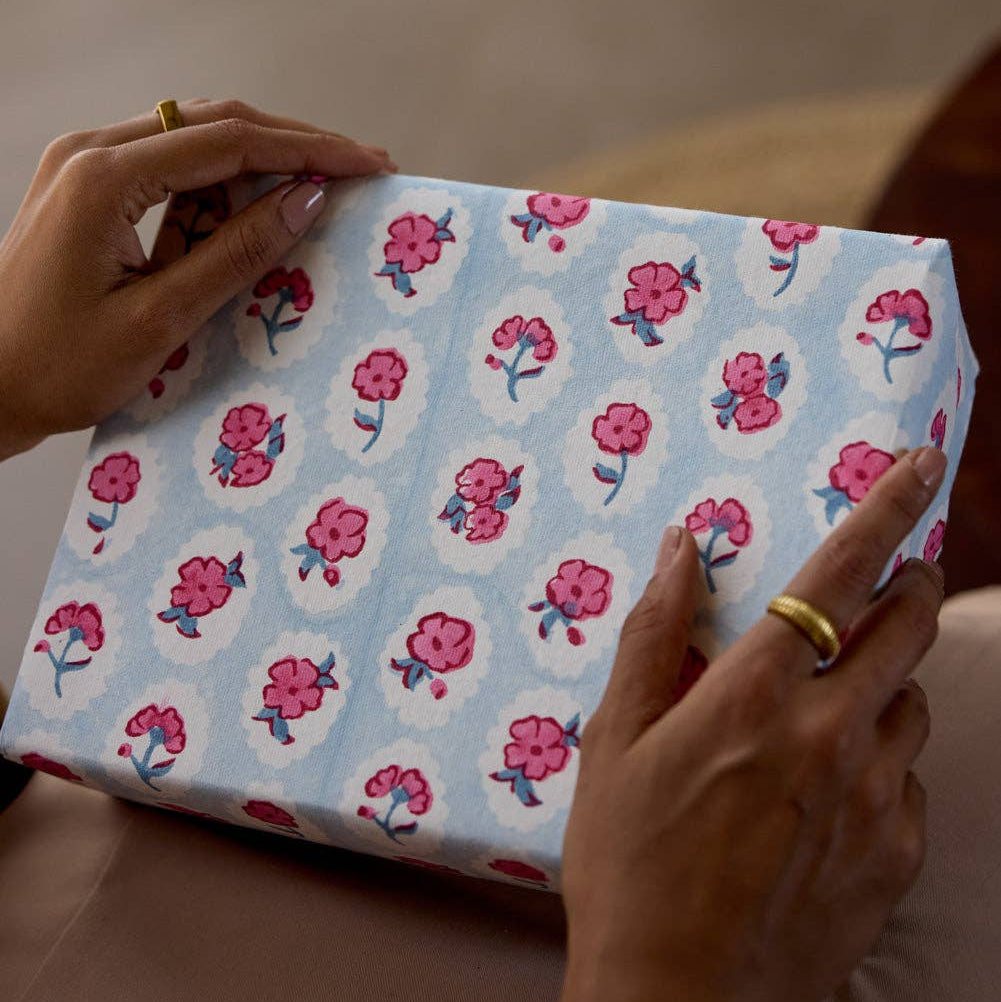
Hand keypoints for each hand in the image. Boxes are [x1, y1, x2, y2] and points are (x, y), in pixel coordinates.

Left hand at [0, 98, 393, 459]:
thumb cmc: (57, 367)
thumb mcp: (158, 318)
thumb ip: (235, 254)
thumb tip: (307, 201)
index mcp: (104, 177)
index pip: (230, 142)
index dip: (310, 150)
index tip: (368, 165)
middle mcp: (91, 152)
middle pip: (214, 124)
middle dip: (293, 145)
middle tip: (358, 169)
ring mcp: (85, 167)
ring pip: (193, 141)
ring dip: (259, 163)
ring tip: (319, 190)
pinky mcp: (87, 191)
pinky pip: (168, 170)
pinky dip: (219, 187)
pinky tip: (254, 212)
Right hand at [561, 447, 946, 1001]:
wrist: (677, 999)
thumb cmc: (627, 864)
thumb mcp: (614, 742)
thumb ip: (651, 635)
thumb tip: (678, 550)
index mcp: (752, 696)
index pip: (837, 577)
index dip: (884, 511)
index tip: (920, 463)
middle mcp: (827, 735)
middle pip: (907, 627)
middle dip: (911, 584)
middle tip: (895, 578)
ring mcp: (872, 798)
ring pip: (912, 702)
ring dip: (888, 679)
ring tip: (839, 698)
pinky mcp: (894, 855)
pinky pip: (910, 778)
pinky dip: (883, 758)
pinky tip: (834, 785)